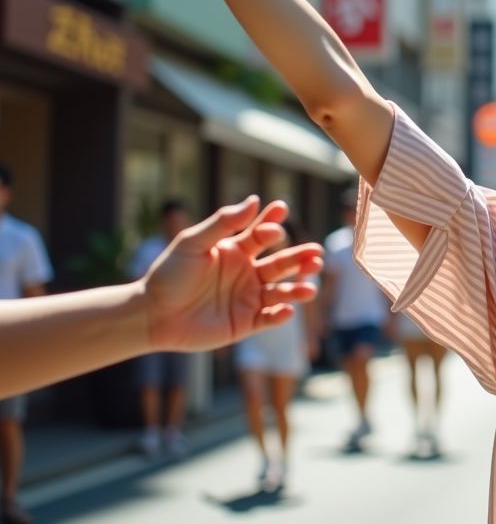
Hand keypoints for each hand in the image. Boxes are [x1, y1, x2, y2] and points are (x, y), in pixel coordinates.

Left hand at [142, 197, 322, 351]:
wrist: (151, 314)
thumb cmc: (169, 274)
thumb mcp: (193, 243)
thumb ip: (224, 223)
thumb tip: (254, 200)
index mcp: (236, 251)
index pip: (262, 235)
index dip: (273, 222)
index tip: (281, 210)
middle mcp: (247, 273)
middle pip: (282, 263)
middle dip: (300, 258)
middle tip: (315, 253)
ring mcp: (248, 298)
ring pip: (282, 291)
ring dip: (298, 288)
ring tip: (310, 286)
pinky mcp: (245, 323)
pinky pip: (269, 318)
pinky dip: (281, 315)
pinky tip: (287, 309)